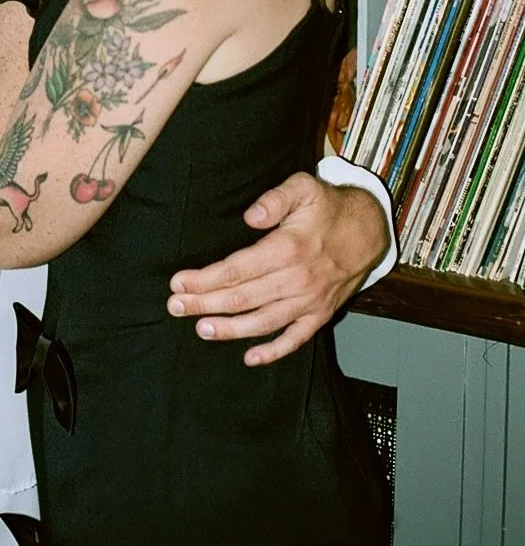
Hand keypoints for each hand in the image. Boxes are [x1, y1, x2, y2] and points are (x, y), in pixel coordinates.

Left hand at [166, 174, 389, 365]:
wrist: (370, 230)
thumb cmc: (329, 206)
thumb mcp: (304, 187)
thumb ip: (275, 199)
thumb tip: (250, 216)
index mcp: (288, 249)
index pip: (237, 270)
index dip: (205, 279)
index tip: (178, 282)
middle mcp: (297, 280)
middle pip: (243, 298)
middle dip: (205, 303)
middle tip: (175, 306)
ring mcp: (310, 301)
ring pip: (263, 322)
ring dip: (230, 329)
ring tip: (201, 329)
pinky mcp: (320, 313)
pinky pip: (295, 338)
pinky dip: (273, 351)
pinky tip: (249, 358)